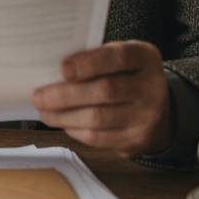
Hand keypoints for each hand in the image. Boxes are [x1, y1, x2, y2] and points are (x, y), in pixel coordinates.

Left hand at [31, 40, 172, 156]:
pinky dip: (75, 130)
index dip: (89, 63)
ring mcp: (148, 116)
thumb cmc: (125, 76)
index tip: (62, 69)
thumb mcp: (119, 59)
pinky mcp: (137, 140)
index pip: (117, 58)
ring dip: (64, 116)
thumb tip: (50, 69)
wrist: (159, 109)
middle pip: (105, 91)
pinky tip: (62, 123)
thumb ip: (93, 59)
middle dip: (66, 95)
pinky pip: (99, 137)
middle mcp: (151, 87)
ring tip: (44, 111)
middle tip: (38, 96)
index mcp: (144, 58)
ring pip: (98, 118)